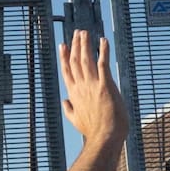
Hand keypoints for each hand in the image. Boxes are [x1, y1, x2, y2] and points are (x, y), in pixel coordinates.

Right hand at [58, 30, 128, 147]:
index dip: (65, 57)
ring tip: (85, 33)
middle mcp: (81, 87)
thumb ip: (68, 109)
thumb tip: (64, 101)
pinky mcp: (105, 85)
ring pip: (86, 59)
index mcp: (74, 94)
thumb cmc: (94, 131)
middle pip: (75, 61)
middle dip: (75, 45)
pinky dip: (102, 51)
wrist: (105, 137)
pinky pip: (103, 64)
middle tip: (77, 33)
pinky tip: (103, 41)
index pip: (67, 71)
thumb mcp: (76, 121)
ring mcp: (92, 85)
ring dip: (85, 44)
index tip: (64, 45)